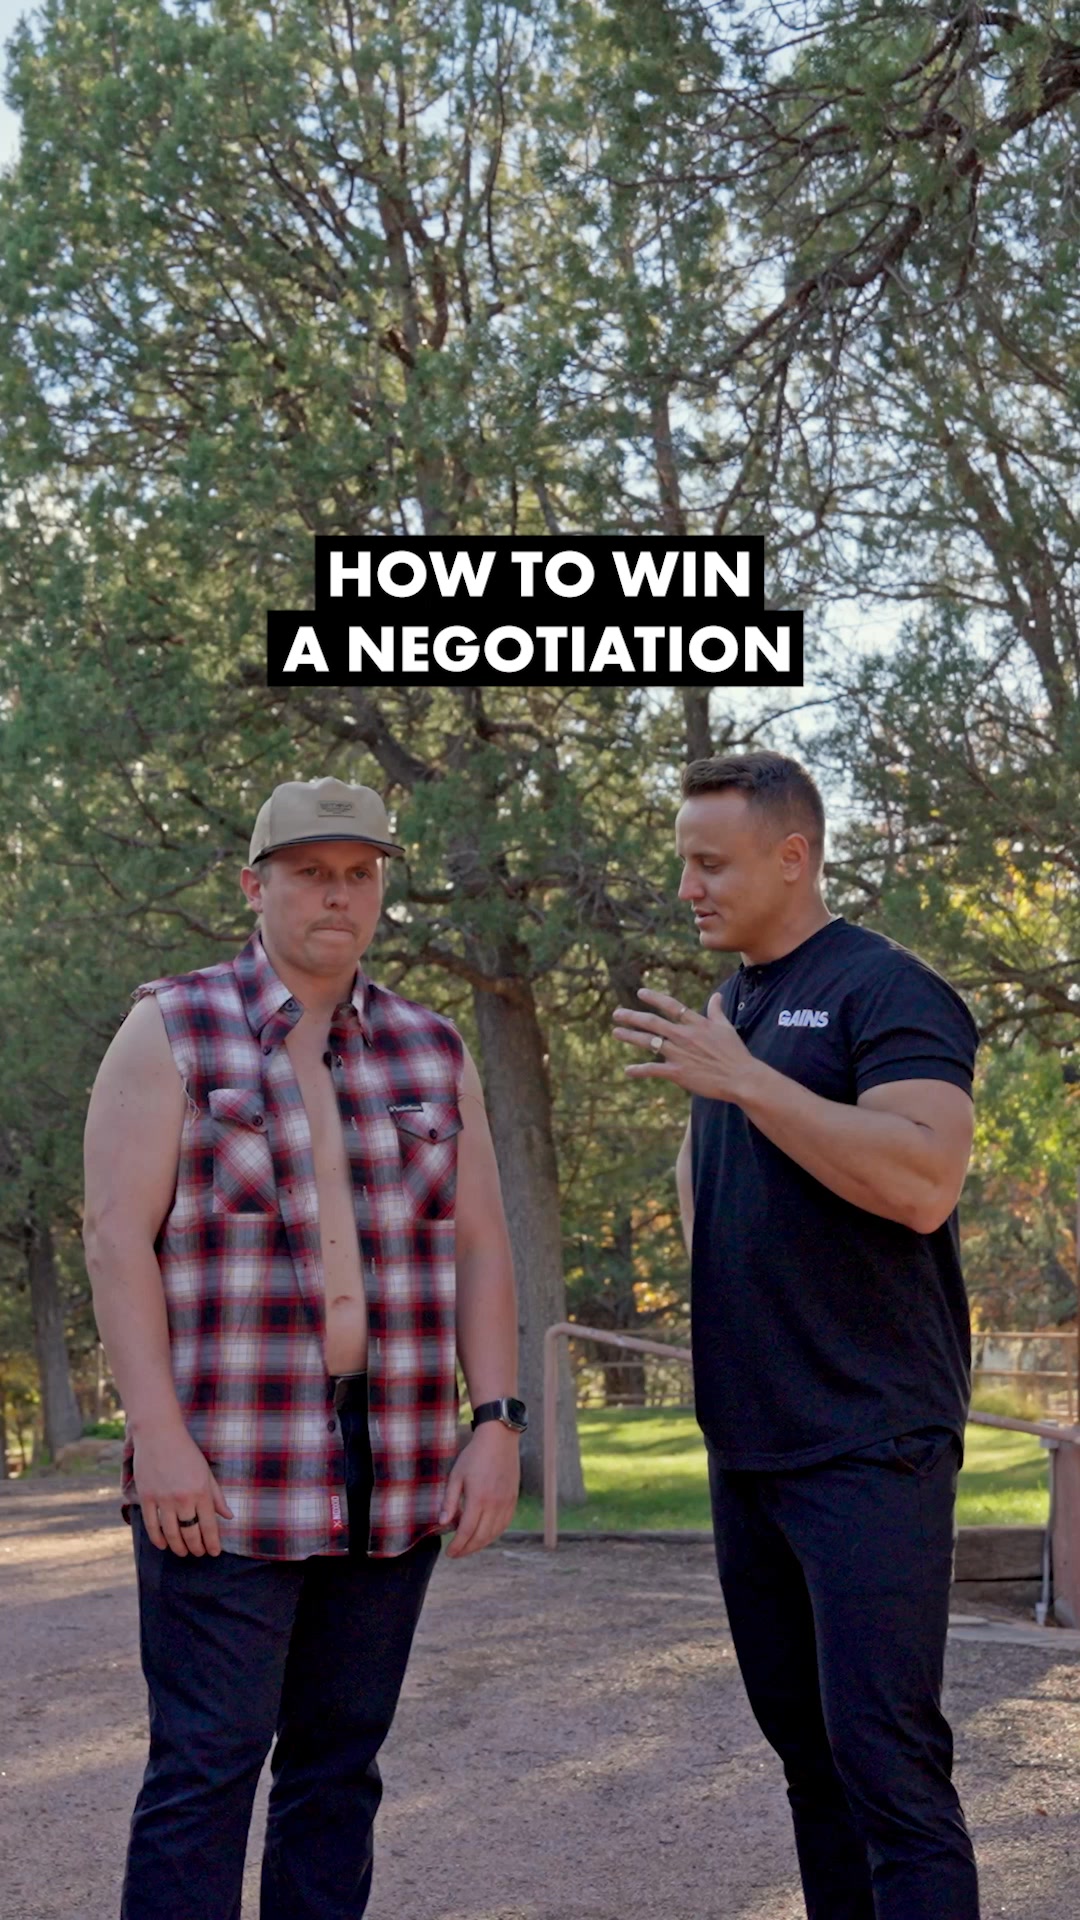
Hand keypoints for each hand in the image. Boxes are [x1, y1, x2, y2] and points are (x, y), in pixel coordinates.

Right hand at [132, 1421, 233, 1557]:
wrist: (159, 1434)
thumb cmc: (186, 1452)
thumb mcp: (206, 1472)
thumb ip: (216, 1496)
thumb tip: (228, 1516)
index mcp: (201, 1491)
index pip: (209, 1526)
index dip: (212, 1543)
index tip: (214, 1553)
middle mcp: (183, 1498)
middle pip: (190, 1533)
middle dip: (196, 1548)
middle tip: (198, 1554)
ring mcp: (163, 1499)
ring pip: (171, 1533)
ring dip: (178, 1547)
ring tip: (183, 1553)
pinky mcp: (147, 1497)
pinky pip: (152, 1525)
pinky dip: (158, 1539)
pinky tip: (163, 1545)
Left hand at [439, 1423, 520, 1558]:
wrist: (499, 1440)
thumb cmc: (474, 1455)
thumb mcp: (456, 1475)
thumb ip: (449, 1501)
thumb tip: (442, 1523)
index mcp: (478, 1499)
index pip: (467, 1531)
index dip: (457, 1546)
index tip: (449, 1553)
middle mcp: (495, 1504)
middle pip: (481, 1537)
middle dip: (467, 1549)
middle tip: (457, 1554)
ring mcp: (506, 1503)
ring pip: (494, 1534)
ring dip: (480, 1544)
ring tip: (468, 1547)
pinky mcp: (513, 1500)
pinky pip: (504, 1525)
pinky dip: (493, 1535)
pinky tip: (484, 1535)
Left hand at [612, 986, 759, 1102]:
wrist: (740, 1078)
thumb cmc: (735, 1053)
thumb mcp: (727, 1027)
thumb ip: (717, 1011)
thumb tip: (717, 995)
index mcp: (696, 1023)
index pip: (671, 1006)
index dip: (655, 998)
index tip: (640, 992)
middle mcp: (684, 1036)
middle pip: (653, 1022)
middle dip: (633, 1016)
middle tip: (617, 1014)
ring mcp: (679, 1054)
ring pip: (648, 1042)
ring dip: (630, 1036)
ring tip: (616, 1032)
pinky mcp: (678, 1072)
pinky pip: (653, 1070)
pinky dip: (639, 1070)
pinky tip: (628, 1070)